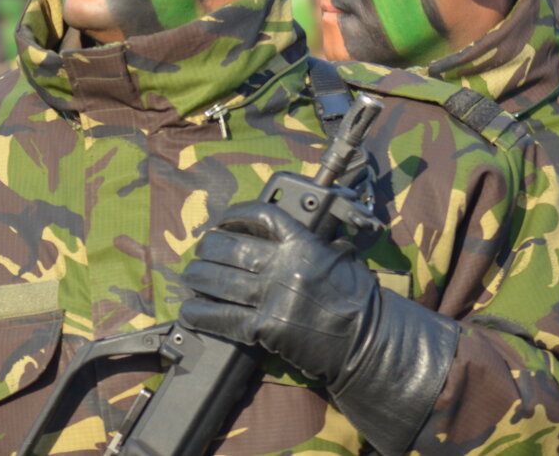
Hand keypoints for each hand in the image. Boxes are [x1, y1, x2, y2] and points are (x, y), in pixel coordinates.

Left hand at [179, 201, 457, 454]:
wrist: (368, 343)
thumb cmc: (360, 301)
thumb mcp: (339, 258)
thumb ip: (310, 244)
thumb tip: (284, 236)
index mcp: (303, 243)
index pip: (261, 217)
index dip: (235, 215)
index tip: (223, 220)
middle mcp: (283, 265)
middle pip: (229, 248)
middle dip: (208, 248)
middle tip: (201, 252)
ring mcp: (272, 297)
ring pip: (219, 280)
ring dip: (197, 277)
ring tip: (190, 277)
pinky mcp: (265, 328)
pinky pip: (222, 317)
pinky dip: (200, 313)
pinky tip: (189, 310)